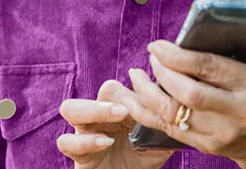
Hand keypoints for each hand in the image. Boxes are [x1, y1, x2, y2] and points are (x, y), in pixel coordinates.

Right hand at [57, 78, 174, 168]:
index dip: (134, 92)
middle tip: (126, 109)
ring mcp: (85, 131)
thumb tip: (179, 102)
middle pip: (99, 90)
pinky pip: (66, 141)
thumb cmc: (144, 160)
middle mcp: (101, 114)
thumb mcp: (159, 141)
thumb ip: (165, 121)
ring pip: (71, 108)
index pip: (123, 86)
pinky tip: (105, 143)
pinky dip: (86, 140)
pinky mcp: (77, 154)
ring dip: (94, 109)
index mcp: (121, 106)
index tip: (150, 103)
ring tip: (117, 117)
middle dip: (112, 95)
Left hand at [123, 7, 245, 167]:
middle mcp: (237, 114)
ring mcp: (220, 134)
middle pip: (189, 94)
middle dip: (163, 72)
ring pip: (174, 115)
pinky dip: (148, 113)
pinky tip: (136, 96)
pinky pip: (169, 131)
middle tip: (152, 54)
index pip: (212, 70)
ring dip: (149, 93)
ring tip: (137, 73)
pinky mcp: (207, 146)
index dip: (180, 56)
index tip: (159, 43)